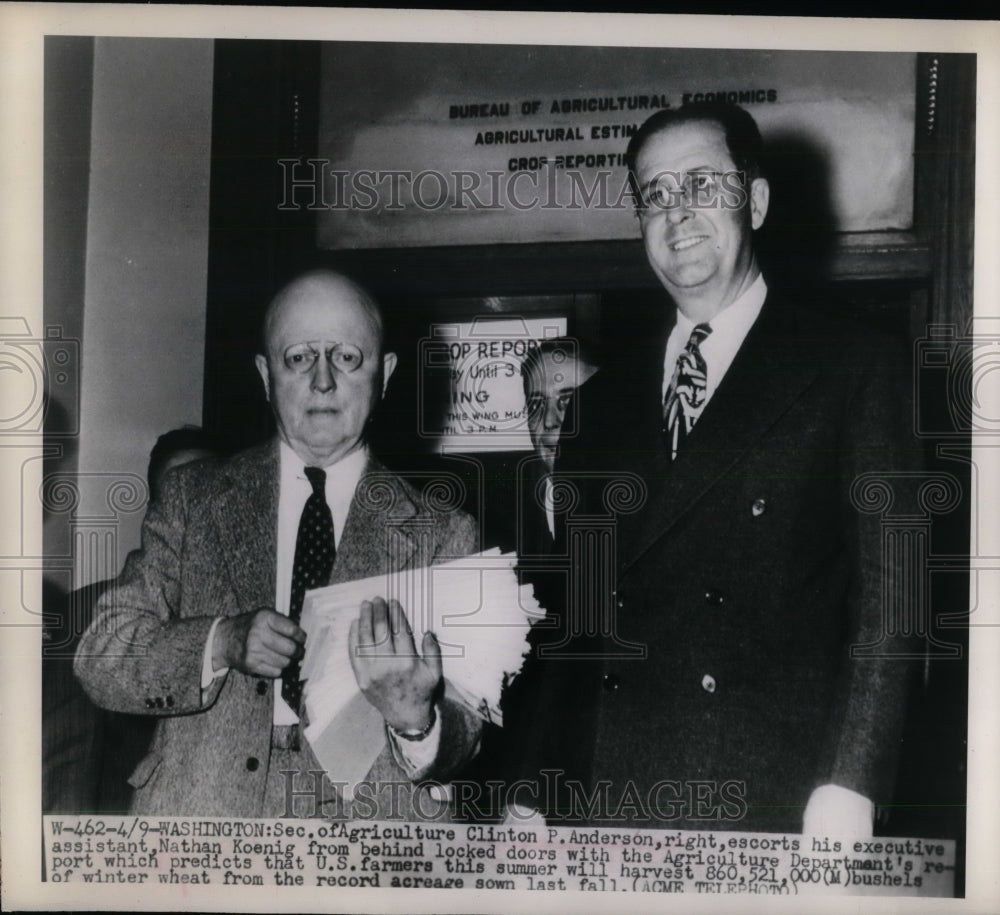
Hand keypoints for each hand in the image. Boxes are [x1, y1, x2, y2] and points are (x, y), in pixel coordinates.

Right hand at [213, 609, 304, 677]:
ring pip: (285, 662)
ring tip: (287, 657)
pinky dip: (279, 668)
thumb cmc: (250, 627)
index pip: (292, 630)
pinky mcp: (251, 664)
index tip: (302, 639)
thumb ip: (283, 622)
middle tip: (299, 651)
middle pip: (290, 649)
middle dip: (299, 652)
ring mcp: (254, 650)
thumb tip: (302, 637)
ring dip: (289, 661)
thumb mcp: (264, 615)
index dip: (301, 637)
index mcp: (264, 617)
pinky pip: (275, 672)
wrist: (225, 640)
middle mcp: (258, 633)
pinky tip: (276, 662)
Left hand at [348, 597, 441, 732]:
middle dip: (378, 612)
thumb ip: (433, 651)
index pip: (399, 631)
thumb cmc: (421, 690)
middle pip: (380, 631)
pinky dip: (353, 637)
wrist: (405, 716)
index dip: (395, 614)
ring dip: (364, 619)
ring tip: (365, 605)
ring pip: (365, 639)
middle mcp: (388, 666)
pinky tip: (355, 624)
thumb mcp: (435, 672)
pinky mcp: (361, 678)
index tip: (393, 602)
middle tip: (377, 599)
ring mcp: (372, 672)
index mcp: (408, 662)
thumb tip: (427, 632)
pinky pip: (354, 653)